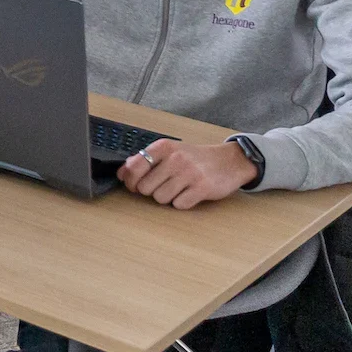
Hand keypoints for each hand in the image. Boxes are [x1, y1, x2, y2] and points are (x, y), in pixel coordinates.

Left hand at [118, 139, 257, 207]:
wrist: (229, 161)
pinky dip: (181, 203)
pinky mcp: (202, 188)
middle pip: (145, 187)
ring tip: (178, 188)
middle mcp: (175, 158)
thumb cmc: (195, 158)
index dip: (129, 180)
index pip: (133, 166)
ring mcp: (189, 173)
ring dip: (167, 198)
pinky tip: (189, 193)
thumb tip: (122, 172)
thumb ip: (146, 159)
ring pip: (160, 198)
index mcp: (164, 147)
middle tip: (162, 186)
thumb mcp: (170, 151)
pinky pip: (178, 205)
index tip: (133, 184)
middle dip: (150, 191)